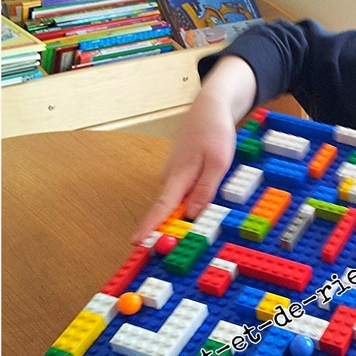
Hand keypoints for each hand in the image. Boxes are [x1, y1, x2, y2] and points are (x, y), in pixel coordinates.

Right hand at [132, 55, 257, 242]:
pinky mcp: (180, 170)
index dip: (149, 226)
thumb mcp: (219, 162)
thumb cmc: (215, 132)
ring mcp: (174, 172)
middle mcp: (171, 176)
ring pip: (175, 201)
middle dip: (166, 229)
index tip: (136, 243)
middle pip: (166, 209)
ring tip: (189, 233)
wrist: (210, 106)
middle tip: (172, 248)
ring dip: (180, 216)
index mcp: (179, 176)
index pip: (161, 207)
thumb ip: (205, 188)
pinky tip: (196, 209)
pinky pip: (180, 192)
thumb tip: (192, 213)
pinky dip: (186, 202)